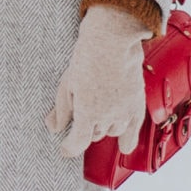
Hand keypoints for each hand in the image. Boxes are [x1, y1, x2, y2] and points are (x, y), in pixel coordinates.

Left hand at [46, 3, 147, 159]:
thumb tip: (54, 128)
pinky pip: (134, 130)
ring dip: (105, 127)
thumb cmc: (87, 58)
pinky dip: (128, 139)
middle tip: (83, 115)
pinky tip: (124, 146)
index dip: (69, 148)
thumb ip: (61, 110)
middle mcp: (107, 116)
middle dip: (87, 129)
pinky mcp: (137, 104)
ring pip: (113, 131)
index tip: (65, 149)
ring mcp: (124, 111)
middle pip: (95, 135)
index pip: (78, 143)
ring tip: (100, 115)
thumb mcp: (66, 85)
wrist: (112, 41)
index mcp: (87, 113)